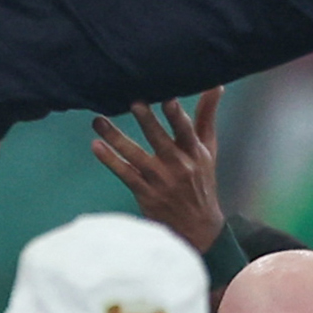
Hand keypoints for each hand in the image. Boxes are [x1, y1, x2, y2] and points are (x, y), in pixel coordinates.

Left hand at [91, 90, 223, 251]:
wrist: (197, 227)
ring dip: (116, 138)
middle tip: (134, 103)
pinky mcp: (145, 193)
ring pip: (135, 156)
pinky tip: (96, 146)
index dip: (177, 116)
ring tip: (98, 121)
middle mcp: (179, 166)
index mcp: (195, 153)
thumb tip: (216, 85)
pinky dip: (109, 160)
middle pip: (160, 141)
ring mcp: (160, 181)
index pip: (186, 131)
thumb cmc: (200, 180)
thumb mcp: (208, 150)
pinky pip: (124, 174)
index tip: (167, 98)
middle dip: (147, 122)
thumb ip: (207, 116)